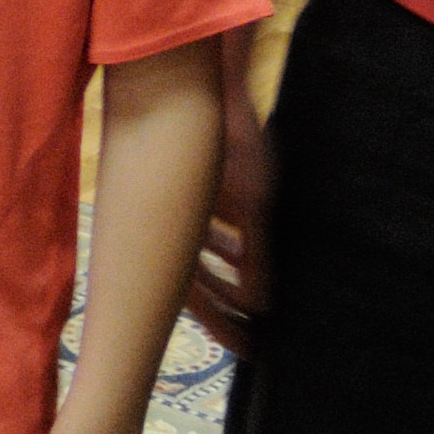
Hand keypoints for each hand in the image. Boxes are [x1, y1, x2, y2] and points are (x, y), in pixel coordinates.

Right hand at [188, 51, 270, 354]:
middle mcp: (172, 225)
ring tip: (253, 298)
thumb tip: (260, 304)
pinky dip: (225, 245)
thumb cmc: (229, 138)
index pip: (196, 299)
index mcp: (176, 234)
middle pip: (194, 282)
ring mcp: (183, 205)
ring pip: (199, 255)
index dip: (223, 327)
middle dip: (224, 308)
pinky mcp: (194, 185)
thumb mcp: (254, 200)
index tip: (246, 351)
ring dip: (227, 276)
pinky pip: (206, 227)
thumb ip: (256, 252)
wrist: (202, 82)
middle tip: (250, 334)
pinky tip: (245, 250)